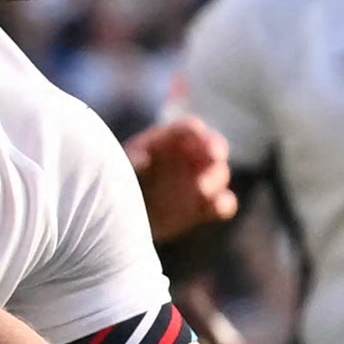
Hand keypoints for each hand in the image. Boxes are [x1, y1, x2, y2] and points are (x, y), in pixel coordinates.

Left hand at [129, 113, 238, 247]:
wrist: (124, 215)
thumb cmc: (121, 180)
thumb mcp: (121, 166)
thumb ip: (133, 160)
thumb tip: (142, 161)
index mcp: (172, 139)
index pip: (189, 128)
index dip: (194, 129)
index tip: (196, 132)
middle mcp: (192, 156)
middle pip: (213, 145)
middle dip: (215, 148)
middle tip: (212, 155)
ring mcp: (202, 179)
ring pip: (220, 174)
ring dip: (215, 178)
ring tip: (201, 188)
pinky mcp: (205, 205)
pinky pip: (223, 203)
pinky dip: (222, 204)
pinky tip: (216, 205)